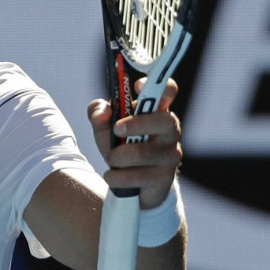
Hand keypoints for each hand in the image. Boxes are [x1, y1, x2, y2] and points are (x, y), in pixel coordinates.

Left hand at [88, 77, 183, 208]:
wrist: (134, 185)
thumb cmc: (122, 146)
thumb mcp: (105, 127)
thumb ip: (99, 113)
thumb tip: (103, 112)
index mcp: (156, 111)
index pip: (168, 91)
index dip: (158, 85)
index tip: (138, 86)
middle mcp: (170, 131)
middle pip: (164, 121)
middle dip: (137, 124)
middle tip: (116, 129)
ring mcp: (170, 155)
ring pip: (144, 153)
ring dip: (118, 156)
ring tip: (111, 159)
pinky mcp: (165, 178)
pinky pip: (138, 177)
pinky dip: (117, 177)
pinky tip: (112, 176)